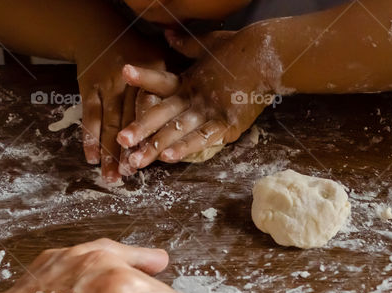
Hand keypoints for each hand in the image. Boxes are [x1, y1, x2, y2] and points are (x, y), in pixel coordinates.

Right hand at [76, 28, 166, 181]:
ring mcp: (107, 85)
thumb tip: (196, 116)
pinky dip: (90, 138)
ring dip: (109, 151)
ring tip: (112, 176)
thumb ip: (177, 85)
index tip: (157, 155)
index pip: (155, 107)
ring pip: (109, 122)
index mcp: (155, 71)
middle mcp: (129, 80)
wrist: (99, 29)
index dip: (153, 131)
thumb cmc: (139, 48)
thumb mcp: (163, 57)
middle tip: (131, 173)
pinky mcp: (89, 88)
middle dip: (130, 150)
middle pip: (130, 120)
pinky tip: (92, 158)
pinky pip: (89, 116)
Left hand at [116, 29, 276, 169]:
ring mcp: (211, 111)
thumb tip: (167, 33)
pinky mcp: (229, 125)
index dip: (144, 77)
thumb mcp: (211, 44)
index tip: (124, 72)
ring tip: (136, 160)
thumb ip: (186, 44)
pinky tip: (170, 158)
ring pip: (178, 131)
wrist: (270, 56)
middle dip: (141, 129)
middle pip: (163, 114)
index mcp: (190, 80)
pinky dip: (186, 147)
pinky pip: (204, 138)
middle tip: (120, 140)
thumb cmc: (242, 50)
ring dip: (156, 146)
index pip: (162, 81)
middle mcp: (196, 96)